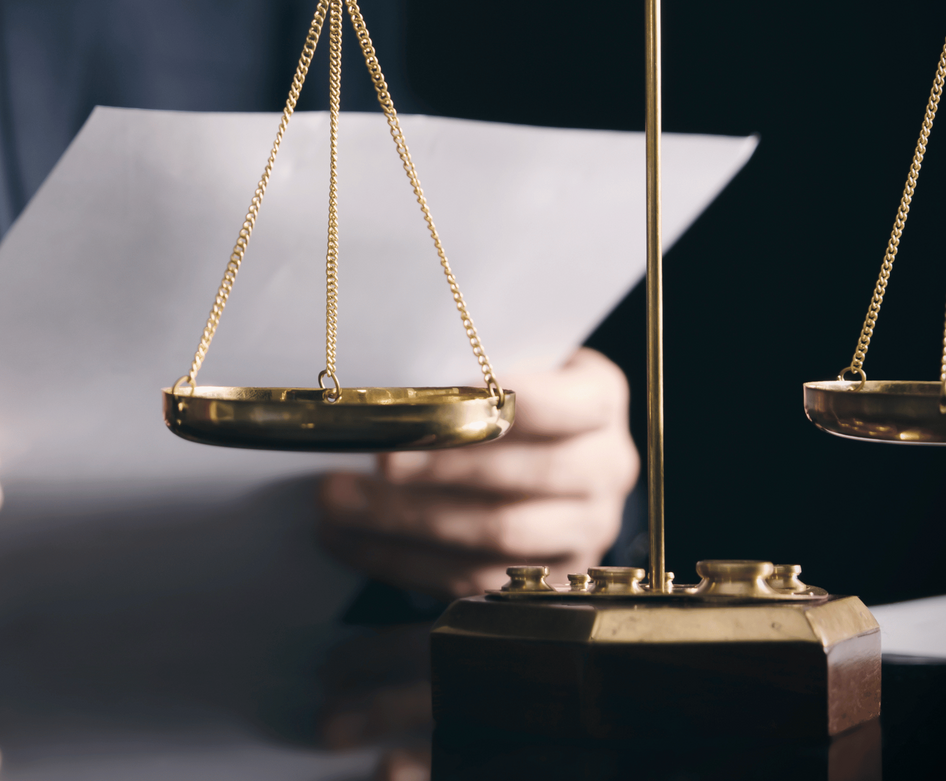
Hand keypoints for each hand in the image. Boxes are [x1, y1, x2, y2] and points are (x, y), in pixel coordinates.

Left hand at [318, 348, 638, 597]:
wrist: (542, 450)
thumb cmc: (503, 398)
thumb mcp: (499, 365)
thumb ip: (462, 379)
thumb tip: (382, 396)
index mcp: (598, 397)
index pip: (551, 404)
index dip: (482, 409)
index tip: (416, 410)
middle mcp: (607, 466)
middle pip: (520, 476)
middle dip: (437, 471)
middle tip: (373, 462)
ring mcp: (586, 529)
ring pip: (497, 537)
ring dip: (406, 522)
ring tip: (338, 504)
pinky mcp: (551, 579)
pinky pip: (474, 581)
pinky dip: (403, 562)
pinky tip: (351, 542)